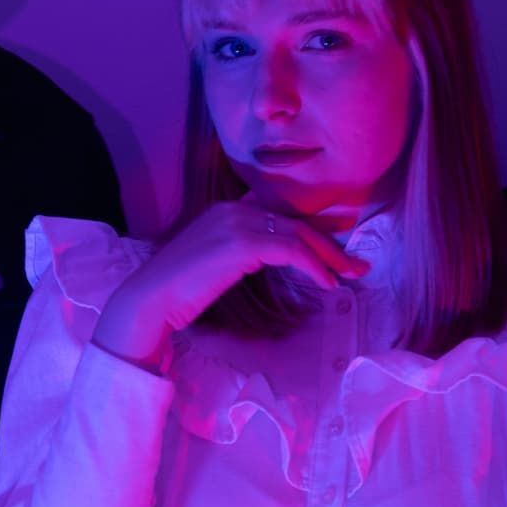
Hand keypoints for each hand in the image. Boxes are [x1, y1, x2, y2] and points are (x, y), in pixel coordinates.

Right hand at [95, 201, 364, 366]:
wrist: (151, 298)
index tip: (332, 250)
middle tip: (355, 264)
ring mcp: (238, 222)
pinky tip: (327, 283)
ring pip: (298, 235)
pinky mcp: (243, 243)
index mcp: (227, 209)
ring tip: (348, 276)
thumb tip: (264, 257)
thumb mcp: (213, 262)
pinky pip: (292, 251)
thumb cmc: (178, 290)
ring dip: (329, 257)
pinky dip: (314, 266)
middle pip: (295, 222)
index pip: (280, 215)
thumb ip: (238, 252)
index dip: (310, 231)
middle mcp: (234, 208)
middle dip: (329, 244)